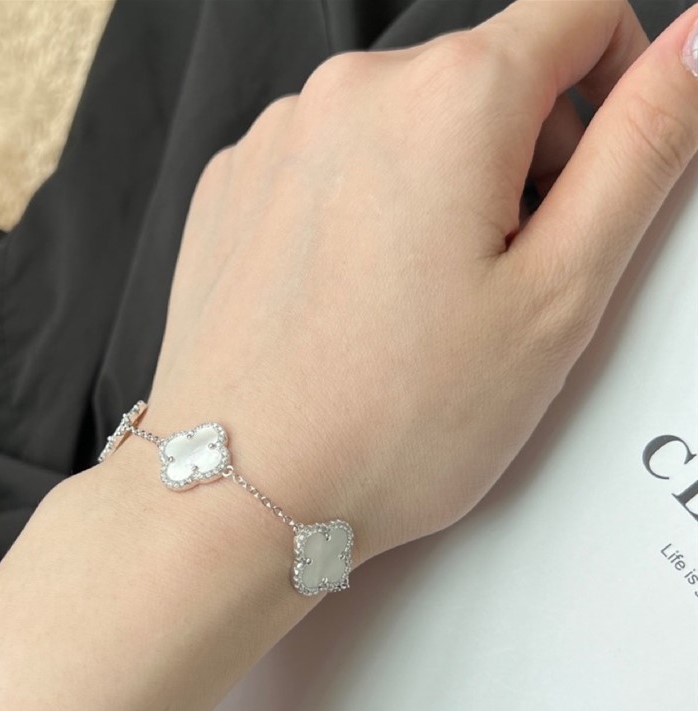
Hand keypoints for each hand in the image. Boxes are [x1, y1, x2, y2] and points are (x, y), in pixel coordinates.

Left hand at [146, 0, 697, 564]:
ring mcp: (275, 139)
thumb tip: (693, 46)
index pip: (578, 10)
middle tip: (497, 280)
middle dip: (519, 157)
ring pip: (399, 124)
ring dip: (433, 187)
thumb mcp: (558, 296)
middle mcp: (347, 94)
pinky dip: (356, 210)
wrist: (238, 490)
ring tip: (413, 305)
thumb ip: (641, 151)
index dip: (615, 80)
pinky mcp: (231, 188)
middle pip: (482, 76)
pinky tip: (348, 300)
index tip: (593, 170)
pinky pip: (324, 165)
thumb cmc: (390, 422)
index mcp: (448, 98)